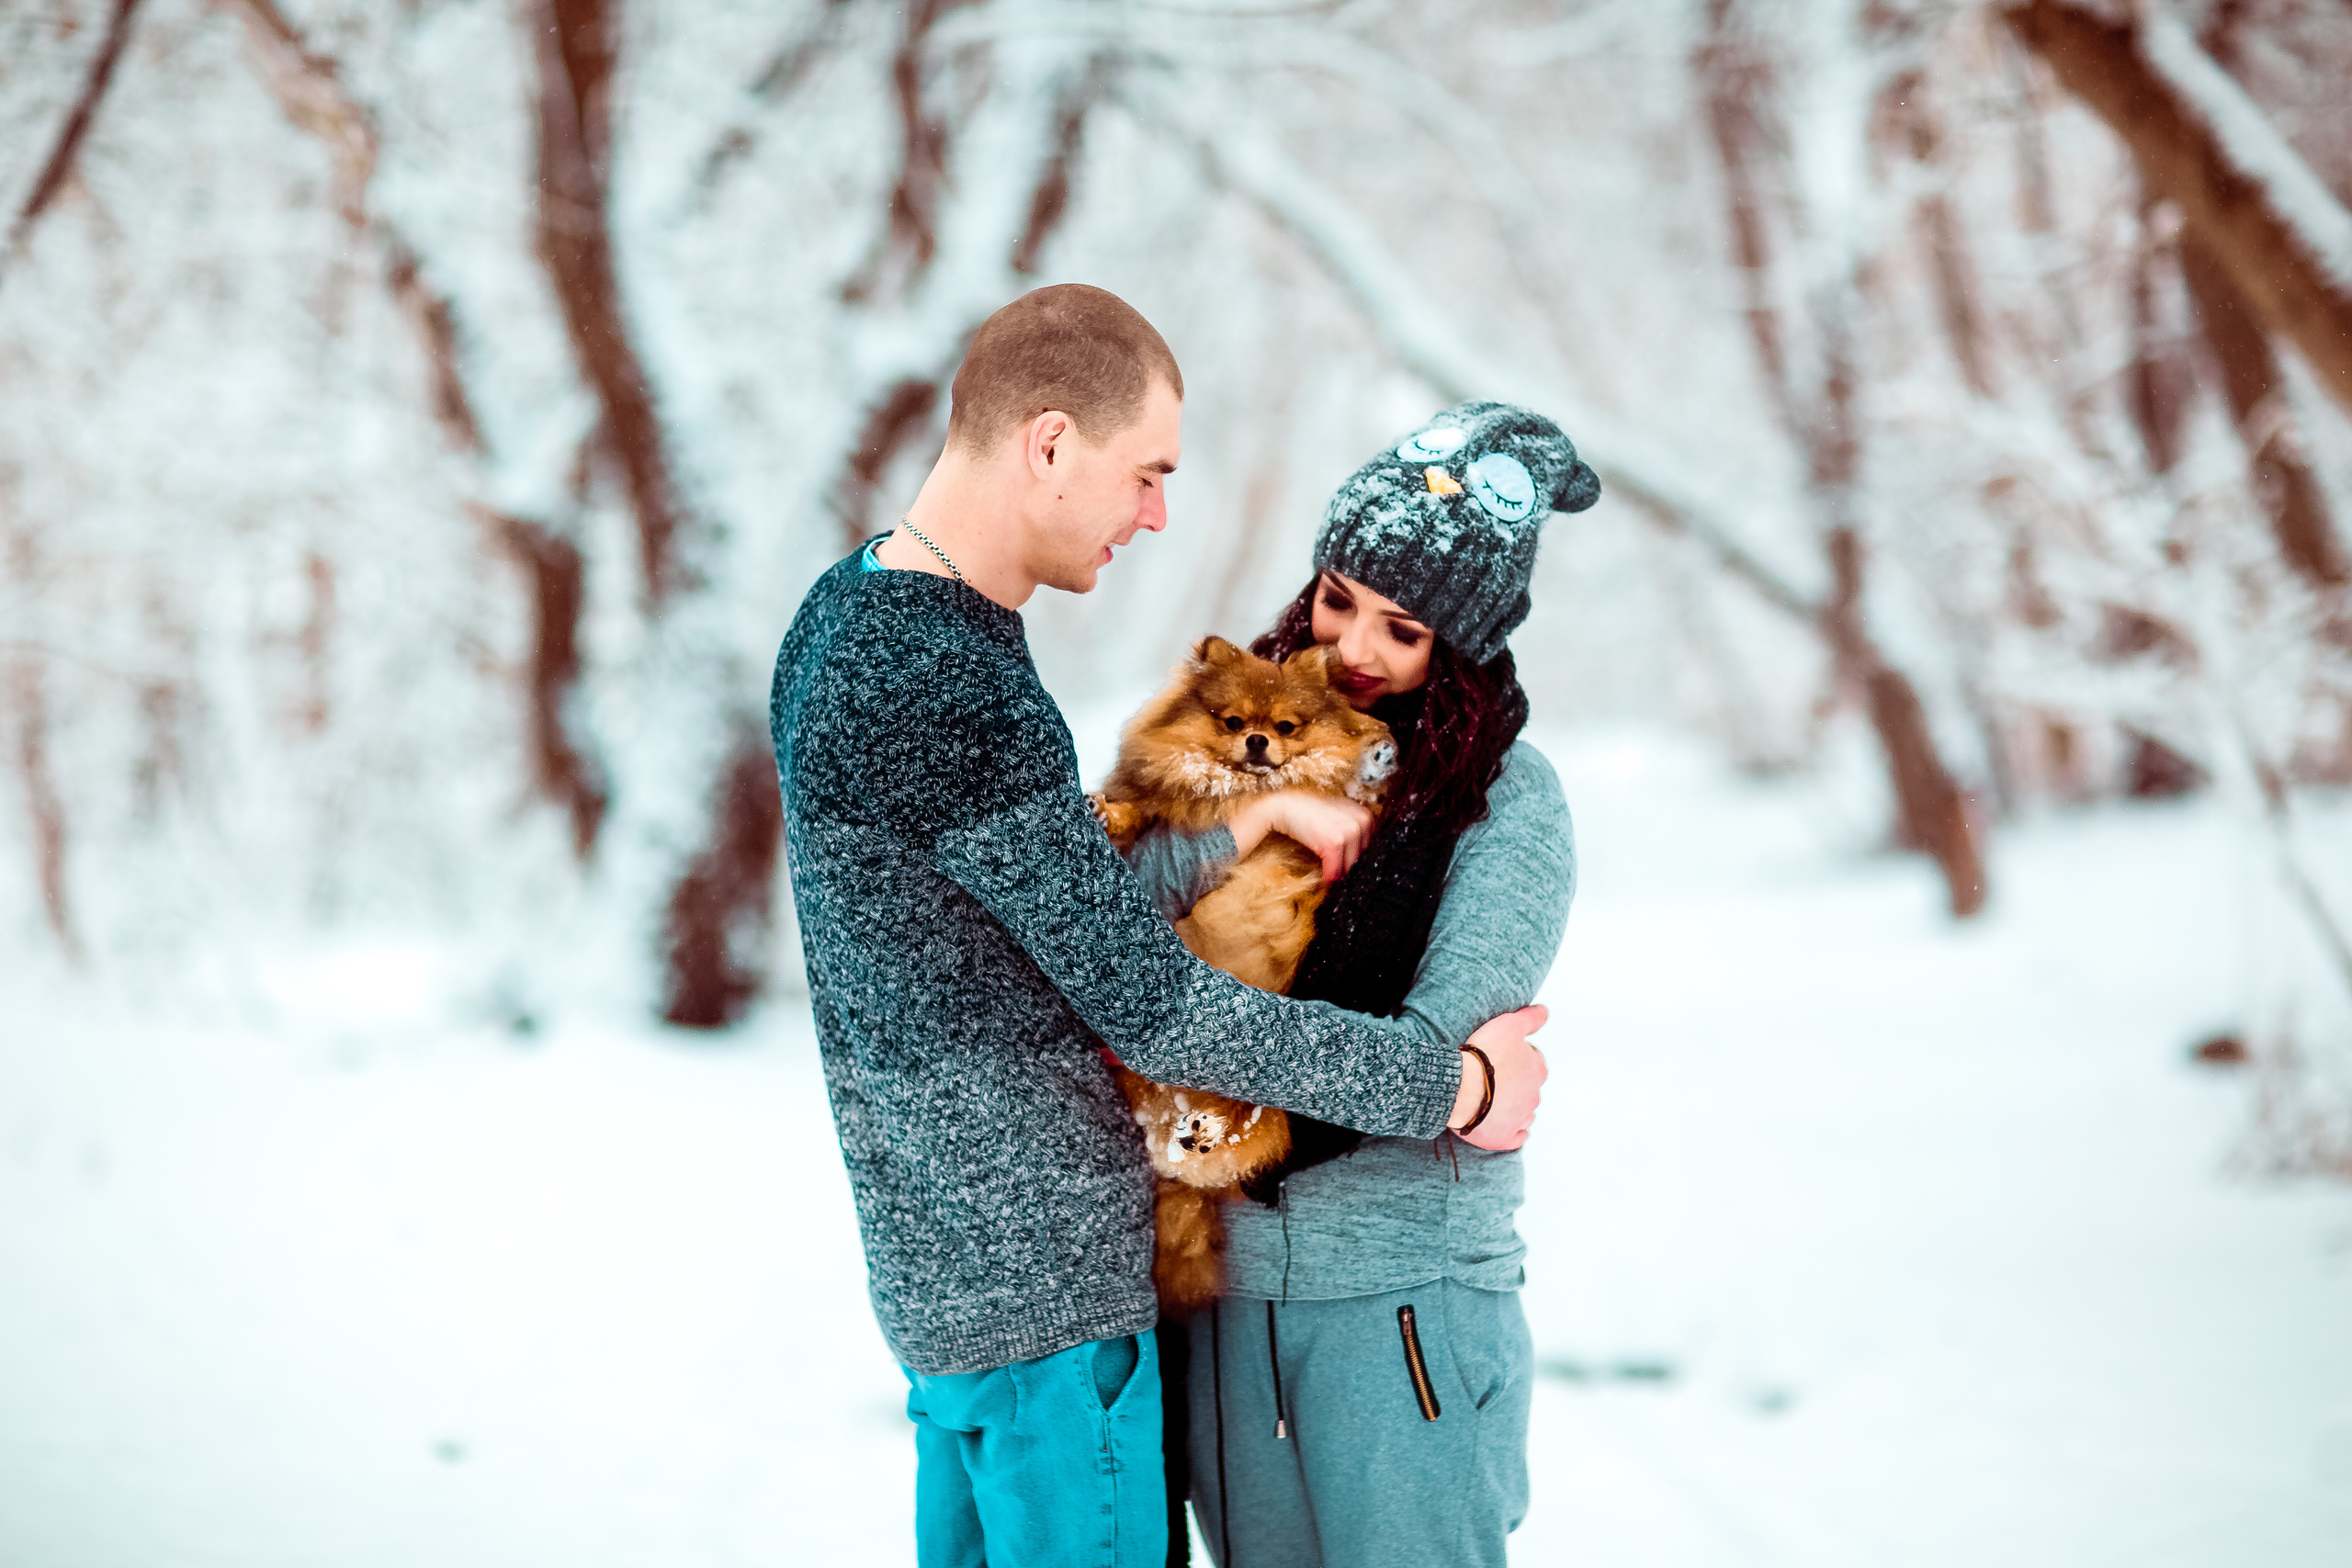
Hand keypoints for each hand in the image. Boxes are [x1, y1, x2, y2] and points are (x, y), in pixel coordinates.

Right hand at [1230, 790, 1374, 881]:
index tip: (1350, 866)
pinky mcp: (1334, 843)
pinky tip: (1325, 880)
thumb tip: (1361, 856)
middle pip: (1362, 858)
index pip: (1370, 847)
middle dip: (1350, 868)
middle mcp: (1361, 822)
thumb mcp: (1339, 813)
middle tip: (1341, 877)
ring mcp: (1349, 832)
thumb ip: (1353, 828)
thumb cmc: (1311, 811)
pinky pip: (1335, 870)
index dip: (1359, 859)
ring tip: (1333, 879)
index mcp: (1365, 815)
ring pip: (1350, 866)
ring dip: (1340, 875)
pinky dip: (1329, 878)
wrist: (1287, 806)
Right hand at [1451, 1004, 1546, 1150]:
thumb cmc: (1484, 1054)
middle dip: (1513, 1082)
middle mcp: (1534, 1096)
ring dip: (1512, 1106)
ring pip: (1523, 1111)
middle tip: (1490, 1075)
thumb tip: (1545, 1012)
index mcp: (1537, 1070)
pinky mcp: (1505, 1137)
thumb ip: (1530, 1018)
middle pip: (1527, 1087)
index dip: (1514, 1056)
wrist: (1461, 1086)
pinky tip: (1502, 1124)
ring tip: (1490, 1099)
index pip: (1531, 1060)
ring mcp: (1520, 1118)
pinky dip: (1512, 1132)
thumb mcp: (1509, 1025)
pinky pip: (1516, 1137)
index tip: (1498, 1055)